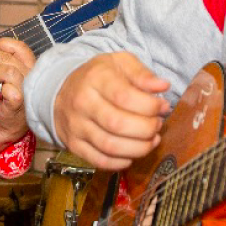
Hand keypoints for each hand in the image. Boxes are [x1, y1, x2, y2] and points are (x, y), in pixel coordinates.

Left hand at [0, 37, 36, 144]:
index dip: (4, 42)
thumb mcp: (10, 75)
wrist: (11, 127)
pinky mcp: (19, 104)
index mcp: (31, 67)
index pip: (20, 48)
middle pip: (10, 56)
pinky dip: (2, 89)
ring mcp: (27, 90)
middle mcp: (32, 77)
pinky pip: (9, 90)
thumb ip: (4, 58)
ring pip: (9, 70)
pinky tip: (0, 93)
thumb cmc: (12, 101)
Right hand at [51, 52, 170, 170]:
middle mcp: (82, 103)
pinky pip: (99, 161)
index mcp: (95, 79)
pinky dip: (120, 162)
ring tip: (150, 140)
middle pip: (118, 124)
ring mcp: (76, 126)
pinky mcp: (74, 145)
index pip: (125, 96)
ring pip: (110, 146)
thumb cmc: (98, 77)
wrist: (62, 90)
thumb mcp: (119, 63)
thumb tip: (163, 86)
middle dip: (146, 129)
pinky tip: (132, 154)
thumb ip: (142, 73)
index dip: (149, 106)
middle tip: (157, 125)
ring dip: (138, 148)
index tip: (162, 106)